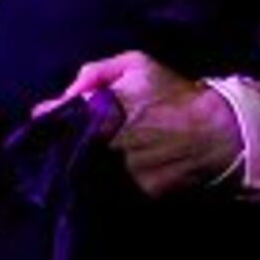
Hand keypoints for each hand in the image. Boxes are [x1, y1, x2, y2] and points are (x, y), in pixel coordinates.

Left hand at [33, 51, 242, 198]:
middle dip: (53, 145)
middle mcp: (103, 142)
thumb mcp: (137, 64)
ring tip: (70, 162)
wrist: (216, 134)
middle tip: (52, 143)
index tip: (44, 119)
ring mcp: (116, 171)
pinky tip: (94, 178)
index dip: (46, 118)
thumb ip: (96, 71)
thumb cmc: (174, 94)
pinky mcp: (132, 194)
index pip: (55, 116)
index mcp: (100, 109)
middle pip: (60, 148)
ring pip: (76, 172)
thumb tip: (67, 92)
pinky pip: (101, 191)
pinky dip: (93, 185)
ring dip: (70, 167)